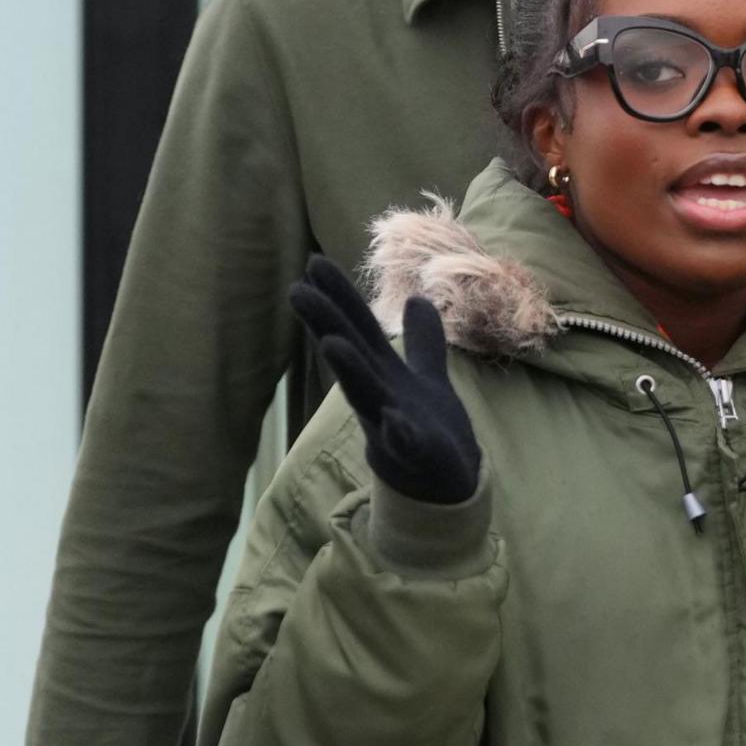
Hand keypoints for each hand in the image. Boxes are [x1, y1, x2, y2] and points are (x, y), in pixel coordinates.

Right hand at [289, 255, 481, 504]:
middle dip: (327, 324)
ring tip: (332, 344)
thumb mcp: (427, 376)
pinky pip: (405, 443)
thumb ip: (423, 341)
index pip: (358, 329)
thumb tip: (418, 298)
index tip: (313, 262)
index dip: (339, 297)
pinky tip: (394, 420)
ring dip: (350, 371)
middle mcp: (379, 395)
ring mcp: (392, 426)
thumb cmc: (428, 426)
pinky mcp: (415, 456)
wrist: (448, 483)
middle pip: (350, 354)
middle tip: (297, 291)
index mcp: (383, 373)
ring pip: (366, 395)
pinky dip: (398, 431)